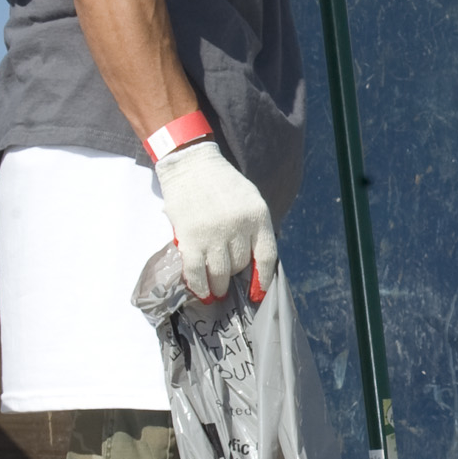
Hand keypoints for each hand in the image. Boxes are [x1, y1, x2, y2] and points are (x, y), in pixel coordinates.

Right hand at [154, 139, 276, 301]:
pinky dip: (199, 286)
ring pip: (220, 273)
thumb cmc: (223, 183)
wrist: (191, 165)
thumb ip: (255, 227)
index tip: (257, 293)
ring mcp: (214, 234)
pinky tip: (202, 292)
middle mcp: (238, 227)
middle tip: (228, 280)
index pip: (266, 256)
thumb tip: (255, 262)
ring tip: (217, 292)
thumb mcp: (250, 199)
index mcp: (258, 216)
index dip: (263, 279)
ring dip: (218, 286)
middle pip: (241, 265)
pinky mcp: (190, 238)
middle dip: (235, 276)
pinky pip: (196, 271)